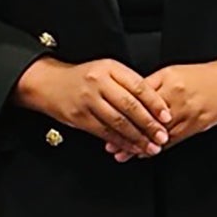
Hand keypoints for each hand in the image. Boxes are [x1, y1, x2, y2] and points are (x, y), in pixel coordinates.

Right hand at [13, 58, 170, 156]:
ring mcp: (88, 101)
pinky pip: (105, 132)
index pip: (138, 86)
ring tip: (151, 147)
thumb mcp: (106, 70)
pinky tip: (132, 148)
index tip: (167, 116)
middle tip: (162, 136)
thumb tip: (154, 104)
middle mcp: (99, 83)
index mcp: (110, 68)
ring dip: (137, 137)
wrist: (49, 83)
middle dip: (149, 124)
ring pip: (118, 122)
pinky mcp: (80, 118)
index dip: (154, 103)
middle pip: (129, 106)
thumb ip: (127, 83)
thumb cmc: (83, 77)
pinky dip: (120, 142)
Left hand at [104, 60, 216, 160]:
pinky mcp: (195, 126)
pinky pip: (173, 140)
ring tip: (123, 153)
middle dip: (127, 132)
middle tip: (110, 143)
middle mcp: (175, 97)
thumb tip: (131, 97)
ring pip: (158, 132)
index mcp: (168, 80)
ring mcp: (186, 113)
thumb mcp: (175, 71)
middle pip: (146, 117)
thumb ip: (154, 84)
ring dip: (139, 145)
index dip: (123, 110)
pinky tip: (147, 154)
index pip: (140, 97)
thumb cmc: (204, 76)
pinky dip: (158, 148)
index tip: (109, 119)